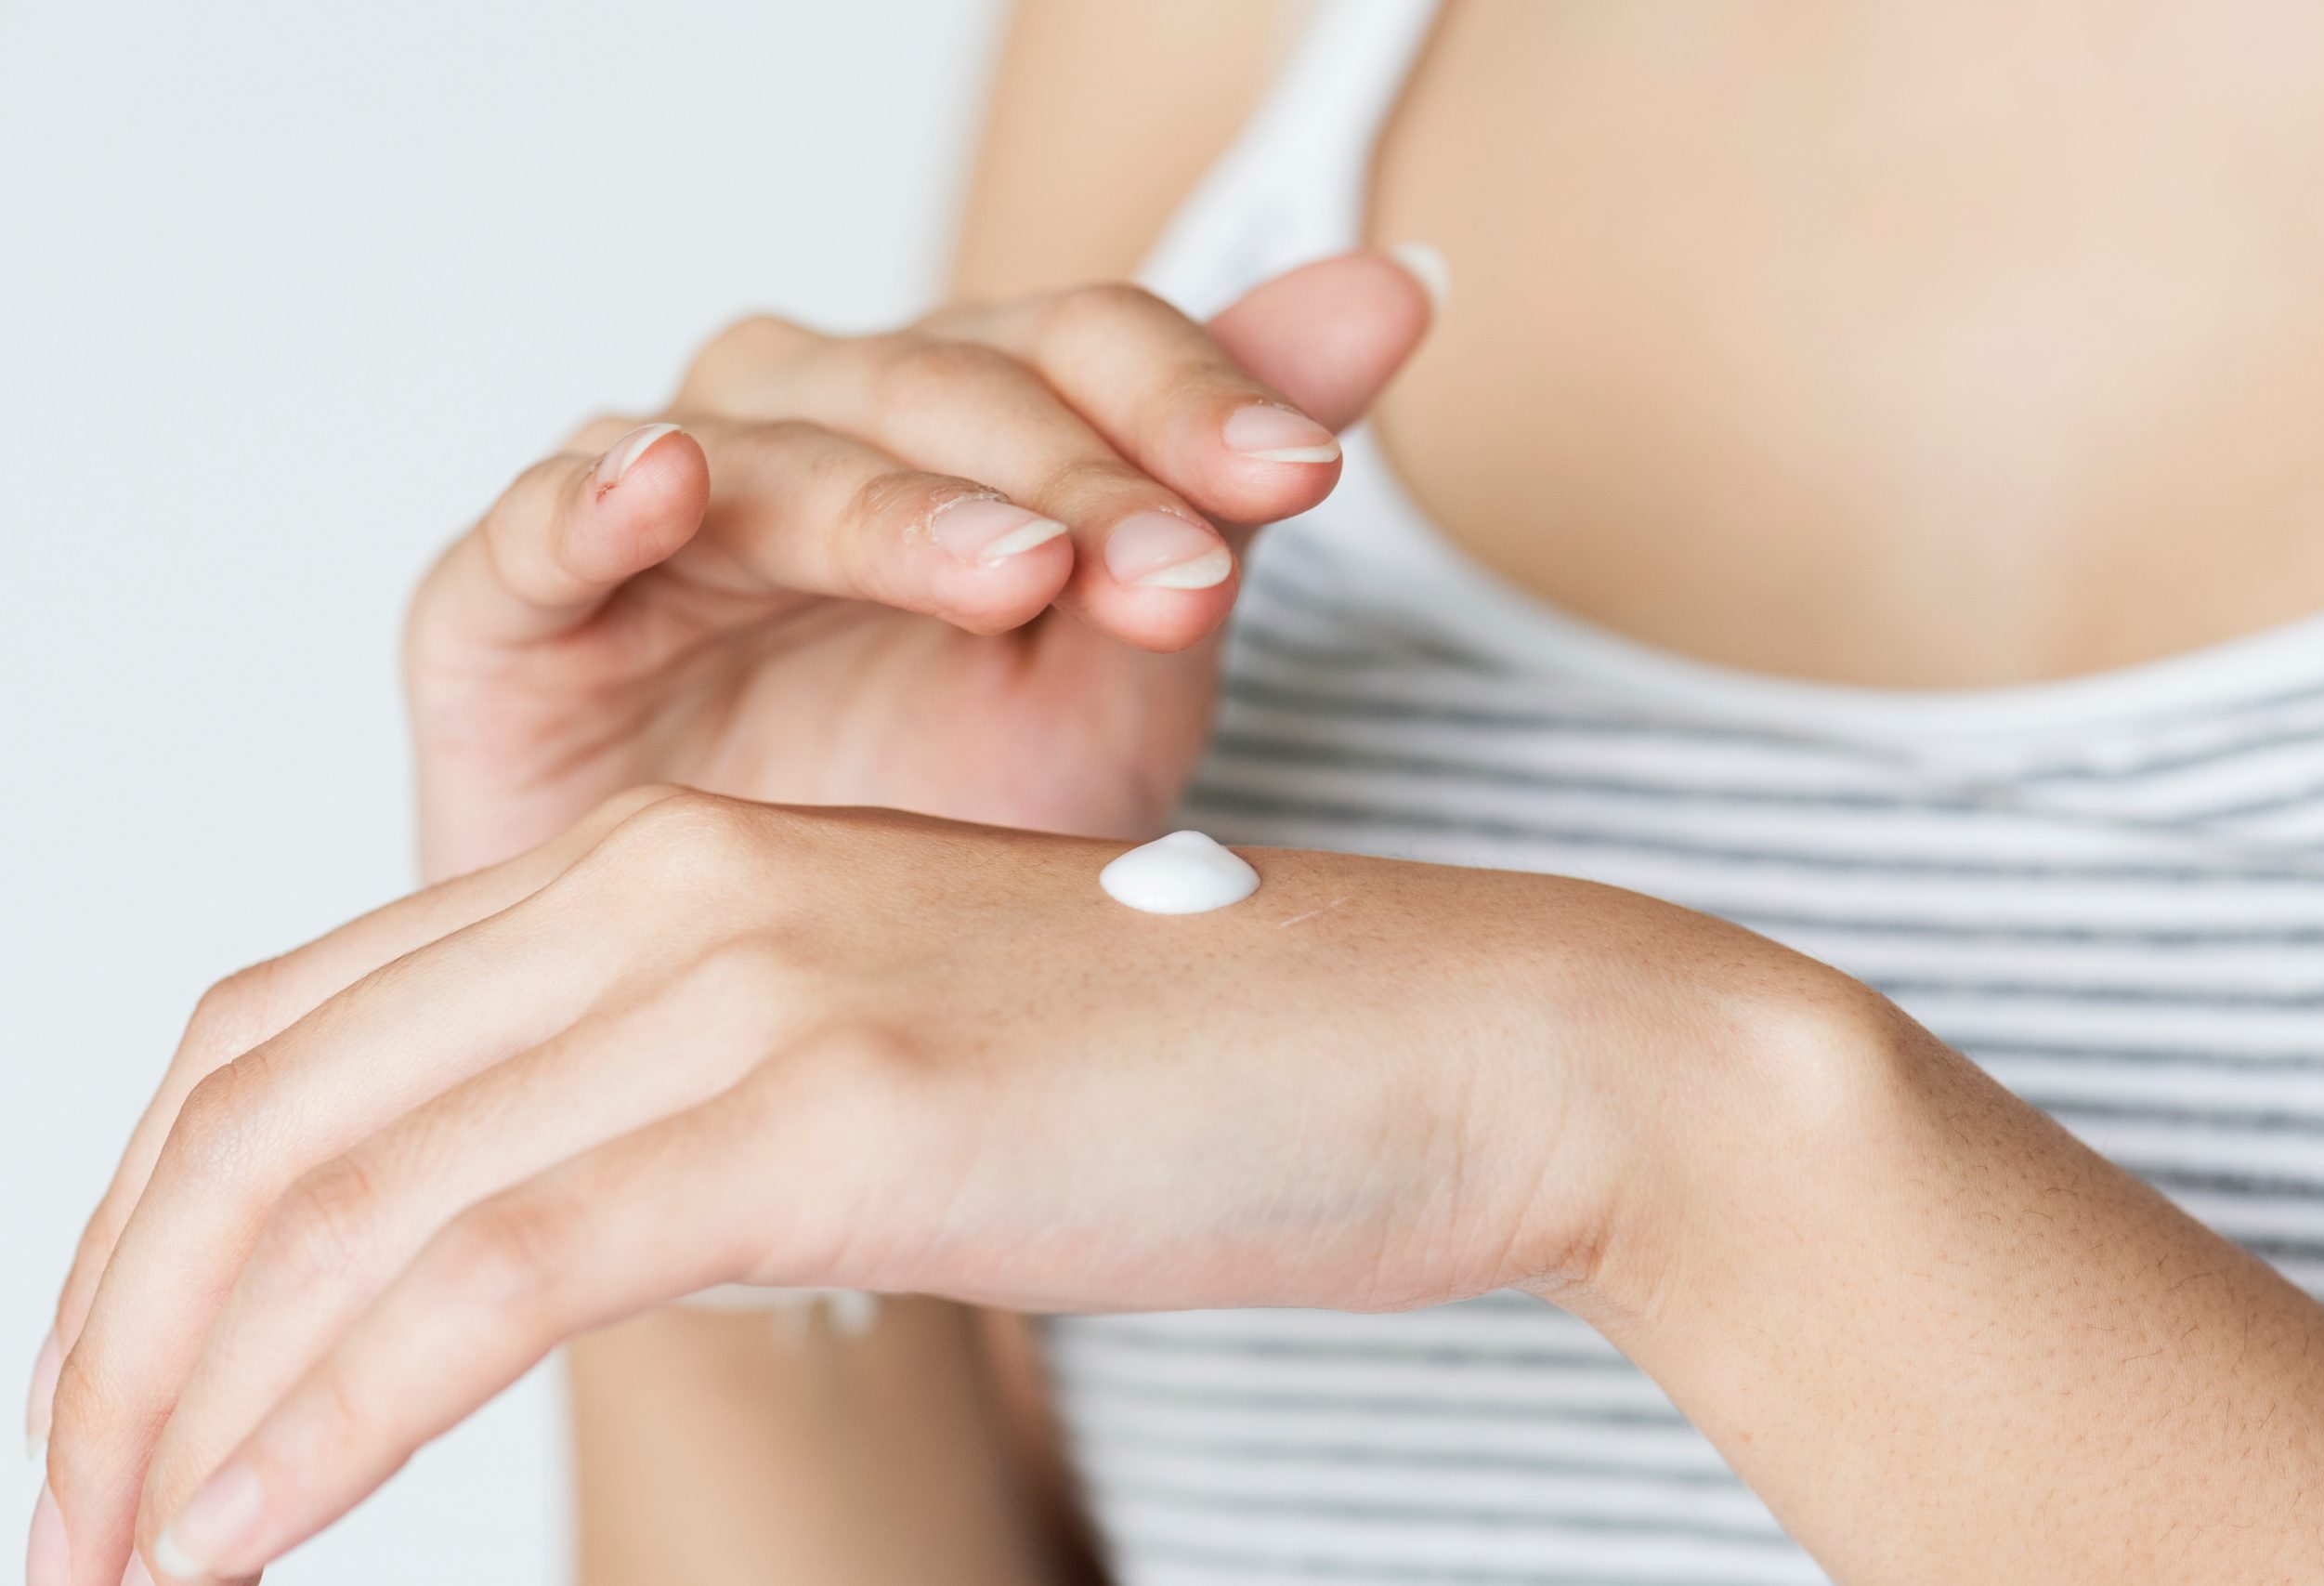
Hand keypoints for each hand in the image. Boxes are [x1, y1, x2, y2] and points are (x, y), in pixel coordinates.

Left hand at [33, 792, 1844, 1584]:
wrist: (1462, 1040)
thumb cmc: (1212, 1079)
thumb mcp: (904, 1079)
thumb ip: (713, 1118)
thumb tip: (550, 1247)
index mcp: (678, 872)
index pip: (313, 1028)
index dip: (166, 1218)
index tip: (120, 1398)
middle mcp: (675, 889)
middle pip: (274, 1097)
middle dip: (122, 1319)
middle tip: (61, 1509)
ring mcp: (747, 977)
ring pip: (342, 1188)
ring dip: (177, 1392)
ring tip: (105, 1557)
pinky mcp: (827, 1099)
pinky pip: (481, 1268)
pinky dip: (317, 1417)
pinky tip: (223, 1536)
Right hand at [405, 254, 1431, 879]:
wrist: (778, 1027)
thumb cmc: (940, 833)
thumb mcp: (1125, 677)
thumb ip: (1221, 492)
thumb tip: (1399, 285)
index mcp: (962, 432)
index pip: (1079, 347)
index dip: (1188, 395)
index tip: (1299, 478)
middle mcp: (810, 435)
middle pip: (940, 389)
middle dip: (1071, 474)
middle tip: (1176, 566)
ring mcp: (656, 519)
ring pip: (769, 447)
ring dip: (892, 500)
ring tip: (1014, 567)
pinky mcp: (506, 615)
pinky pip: (533, 533)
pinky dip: (590, 501)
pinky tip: (666, 483)